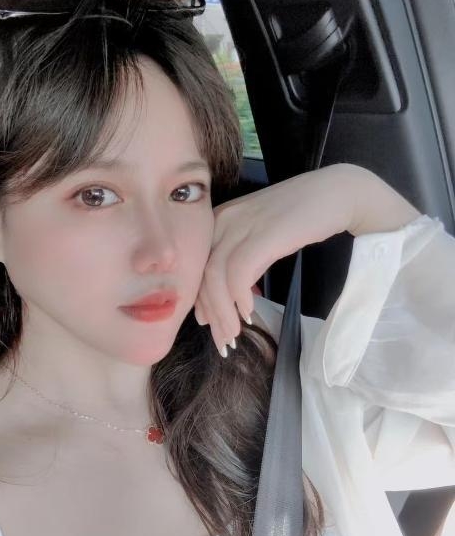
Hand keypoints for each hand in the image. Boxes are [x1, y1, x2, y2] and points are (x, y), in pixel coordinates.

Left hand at [193, 163, 371, 356]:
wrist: (339, 193)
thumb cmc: (300, 218)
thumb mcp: (260, 241)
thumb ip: (239, 266)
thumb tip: (223, 303)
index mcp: (218, 221)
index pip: (197, 268)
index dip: (200, 302)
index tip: (211, 328)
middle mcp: (223, 220)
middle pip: (202, 274)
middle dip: (211, 314)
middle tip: (223, 343)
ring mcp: (242, 225)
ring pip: (216, 276)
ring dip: (223, 312)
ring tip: (235, 335)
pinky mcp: (263, 233)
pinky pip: (238, 272)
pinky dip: (239, 297)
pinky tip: (249, 312)